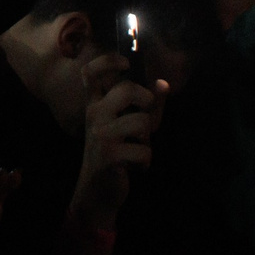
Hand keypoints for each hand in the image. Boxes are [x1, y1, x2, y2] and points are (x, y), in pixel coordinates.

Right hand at [70, 53, 162, 229]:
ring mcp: (100, 135)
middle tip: (146, 117)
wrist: (96, 192)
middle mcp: (94, 115)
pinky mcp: (109, 156)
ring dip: (148, 139)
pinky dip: (145, 161)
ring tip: (137, 149)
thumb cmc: (115, 154)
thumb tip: (164, 84)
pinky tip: (135, 167)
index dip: (108, 62)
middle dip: (147, 101)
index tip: (125, 63)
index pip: (91, 74)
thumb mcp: (127, 127)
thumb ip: (146, 106)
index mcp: (95, 105)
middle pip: (127, 89)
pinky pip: (144, 150)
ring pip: (142, 122)